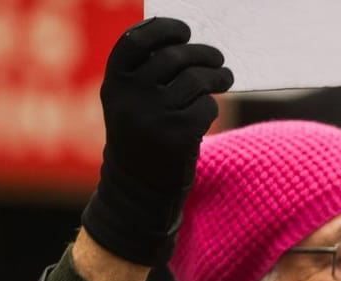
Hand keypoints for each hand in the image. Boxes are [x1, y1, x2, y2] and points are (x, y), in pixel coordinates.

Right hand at [81, 18, 232, 268]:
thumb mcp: (130, 104)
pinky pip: (205, 108)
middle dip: (203, 55)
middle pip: (174, 58)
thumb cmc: (141, 139)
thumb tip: (187, 45)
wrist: (138, 190)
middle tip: (218, 59)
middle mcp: (130, 96)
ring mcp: (152, 116)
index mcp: (114, 82)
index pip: (136, 41)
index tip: (185, 31)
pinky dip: (210, 108)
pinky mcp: (176, 136)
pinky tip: (207, 113)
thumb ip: (146, 75)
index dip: (163, 30)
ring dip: (216, 76)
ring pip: (195, 81)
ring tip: (225, 78)